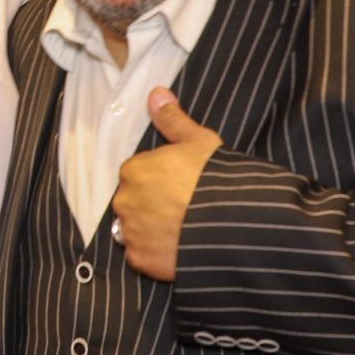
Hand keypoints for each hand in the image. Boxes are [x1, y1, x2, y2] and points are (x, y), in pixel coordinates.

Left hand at [112, 88, 222, 280]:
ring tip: (182, 229)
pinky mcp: (140, 260)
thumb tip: (156, 94)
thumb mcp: (199, 141)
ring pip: (136, 228)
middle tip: (184, 208)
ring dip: (151, 228)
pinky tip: (178, 247)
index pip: (140, 173)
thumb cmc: (215, 177)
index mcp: (133, 169)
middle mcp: (124, 200)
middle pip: (135, 200)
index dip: (162, 178)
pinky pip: (143, 254)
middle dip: (153, 203)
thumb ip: (173, 119)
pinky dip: (156, 252)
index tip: (182, 184)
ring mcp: (130, 232)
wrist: (230, 225)